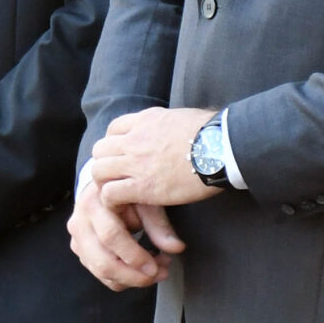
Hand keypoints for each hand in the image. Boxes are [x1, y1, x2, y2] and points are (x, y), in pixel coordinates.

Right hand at [68, 170, 184, 289]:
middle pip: (103, 263)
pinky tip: (141, 268)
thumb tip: (176, 248)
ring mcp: (77, 241)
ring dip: (133, 279)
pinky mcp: (81, 253)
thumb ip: (158, 224)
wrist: (102, 191)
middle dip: (134, 276)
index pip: (111, 236)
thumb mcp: (143, 200)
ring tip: (157, 268)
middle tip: (160, 273)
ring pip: (103, 274)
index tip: (156, 267)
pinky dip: (125, 279)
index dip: (134, 256)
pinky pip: (103, 276)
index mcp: (93, 205)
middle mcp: (79, 225)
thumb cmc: (125, 194)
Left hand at [81, 107, 220, 213]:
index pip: (113, 129)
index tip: (122, 156)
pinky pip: (110, 193)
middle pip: (100, 150)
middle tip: (116, 178)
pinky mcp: (144, 186)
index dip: (114, 144)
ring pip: (99, 170)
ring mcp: (136, 163)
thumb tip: (179, 126)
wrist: (223, 147)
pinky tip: (122, 206)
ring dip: (104, 182)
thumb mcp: (185, 116)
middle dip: (104, 164)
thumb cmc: (215, 133)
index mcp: (146, 120)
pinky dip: (111, 201)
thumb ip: (171, 123)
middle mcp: (135, 139)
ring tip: (116, 193)